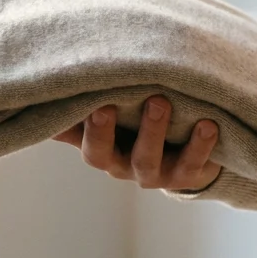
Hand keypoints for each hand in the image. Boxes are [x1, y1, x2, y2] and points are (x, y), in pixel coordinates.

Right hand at [54, 96, 221, 190]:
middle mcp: (121, 165)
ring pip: (146, 160)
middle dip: (102, 132)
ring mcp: (154, 173)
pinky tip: (208, 124)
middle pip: (103, 155)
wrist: (189, 154)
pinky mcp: (185, 175)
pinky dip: (199, 145)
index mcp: (100, 148)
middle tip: (105, 106)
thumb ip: (89, 100)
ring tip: (159, 102)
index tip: (78, 103)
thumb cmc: (142, 122)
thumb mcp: (116, 111)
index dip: (76, 127)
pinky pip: (191, 165)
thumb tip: (48, 82)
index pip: (78, 139)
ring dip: (151, 131)